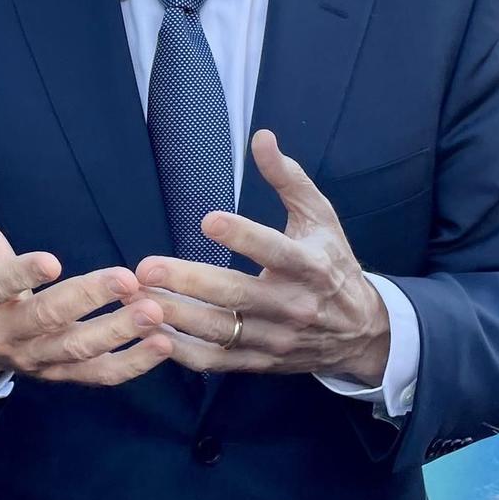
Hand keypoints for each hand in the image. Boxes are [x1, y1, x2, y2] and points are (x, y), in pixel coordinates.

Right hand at [0, 138, 171, 389]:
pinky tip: (163, 344)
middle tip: (127, 279)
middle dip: (87, 300)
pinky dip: (131, 365)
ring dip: (117, 332)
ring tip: (154, 311)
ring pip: (76, 350)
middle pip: (46, 319)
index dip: (22, 275)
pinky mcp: (59, 374)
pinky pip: (96, 375)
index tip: (53, 260)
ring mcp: (33, 358)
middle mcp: (3, 333)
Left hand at [135, 130, 390, 378]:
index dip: (244, 236)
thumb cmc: (332, 263)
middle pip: (236, 295)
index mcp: (310, 266)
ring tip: (137, 298)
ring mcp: (275, 338)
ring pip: (220, 331)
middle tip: (147, 268)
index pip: (275, 251)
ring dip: (176, 317)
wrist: (361, 331)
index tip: (208, 219)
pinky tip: (152, 333)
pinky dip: (183, 352)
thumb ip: (288, 178)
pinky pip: (216, 362)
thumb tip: (261, 137)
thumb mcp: (320, 217)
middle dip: (189, 282)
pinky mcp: (260, 362)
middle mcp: (293, 306)